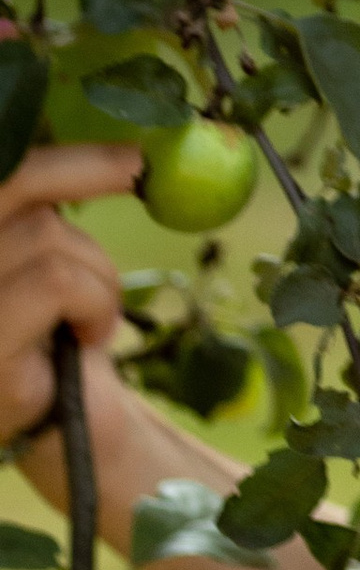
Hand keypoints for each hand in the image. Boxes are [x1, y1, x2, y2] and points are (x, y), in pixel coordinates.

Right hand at [0, 144, 139, 445]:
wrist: (62, 427)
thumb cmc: (53, 334)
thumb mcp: (41, 258)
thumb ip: (39, 207)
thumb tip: (104, 142)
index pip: (0, 171)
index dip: (48, 149)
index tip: (114, 146)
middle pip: (9, 183)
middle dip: (80, 168)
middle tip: (136, 169)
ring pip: (47, 237)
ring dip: (96, 272)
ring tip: (93, 313)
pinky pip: (60, 282)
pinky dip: (95, 302)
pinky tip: (88, 336)